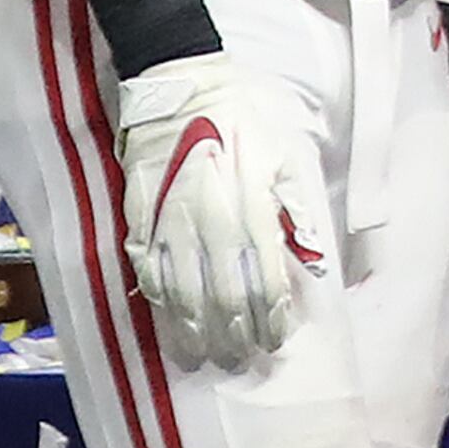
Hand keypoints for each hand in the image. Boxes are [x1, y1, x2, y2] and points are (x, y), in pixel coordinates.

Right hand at [112, 55, 327, 373]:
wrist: (178, 87)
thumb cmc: (240, 118)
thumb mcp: (282, 153)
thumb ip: (293, 207)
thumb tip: (309, 255)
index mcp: (249, 207)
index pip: (263, 278)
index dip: (270, 315)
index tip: (275, 339)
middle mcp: (210, 223)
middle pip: (223, 296)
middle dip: (235, 334)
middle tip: (243, 360)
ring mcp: (171, 224)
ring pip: (183, 293)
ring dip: (195, 331)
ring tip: (206, 357)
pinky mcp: (139, 219)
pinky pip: (148, 271)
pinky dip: (160, 302)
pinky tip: (169, 320)